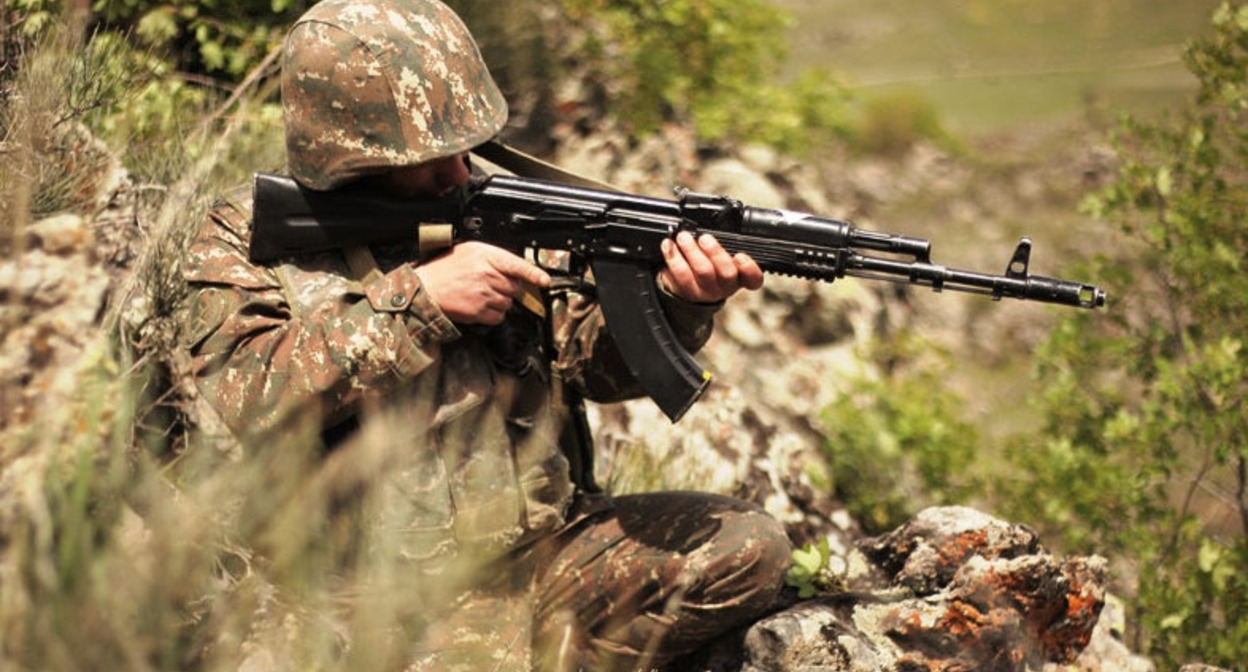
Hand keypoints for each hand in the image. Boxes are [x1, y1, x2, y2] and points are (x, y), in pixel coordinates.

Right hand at [414, 242, 550, 324]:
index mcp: (485, 255)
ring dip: (500, 302)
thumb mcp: (469, 252)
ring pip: (508, 303)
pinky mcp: (479, 311)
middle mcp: (486, 274)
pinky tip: (480, 306)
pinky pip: (499, 317)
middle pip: (515, 287)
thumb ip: (492, 258)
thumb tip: (514, 268)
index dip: (534, 274)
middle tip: (490, 285)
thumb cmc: (444, 269)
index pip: (517, 265)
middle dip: (507, 288)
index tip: (545, 281)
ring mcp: (483, 294)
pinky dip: (493, 315)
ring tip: (481, 295)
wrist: (425, 288)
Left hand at [658, 231, 763, 302]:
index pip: (753, 278)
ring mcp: (705, 292)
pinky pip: (679, 277)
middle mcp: (724, 287)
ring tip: (682, 237)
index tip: (740, 256)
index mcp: (739, 277)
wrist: (689, 291)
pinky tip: (668, 246)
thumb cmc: (711, 268)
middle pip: (726, 272)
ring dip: (692, 251)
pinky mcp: (685, 292)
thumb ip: (727, 244)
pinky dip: (673, 258)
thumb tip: (718, 219)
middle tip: (704, 238)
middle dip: (716, 252)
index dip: (749, 268)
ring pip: (701, 272)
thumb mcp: (724, 258)